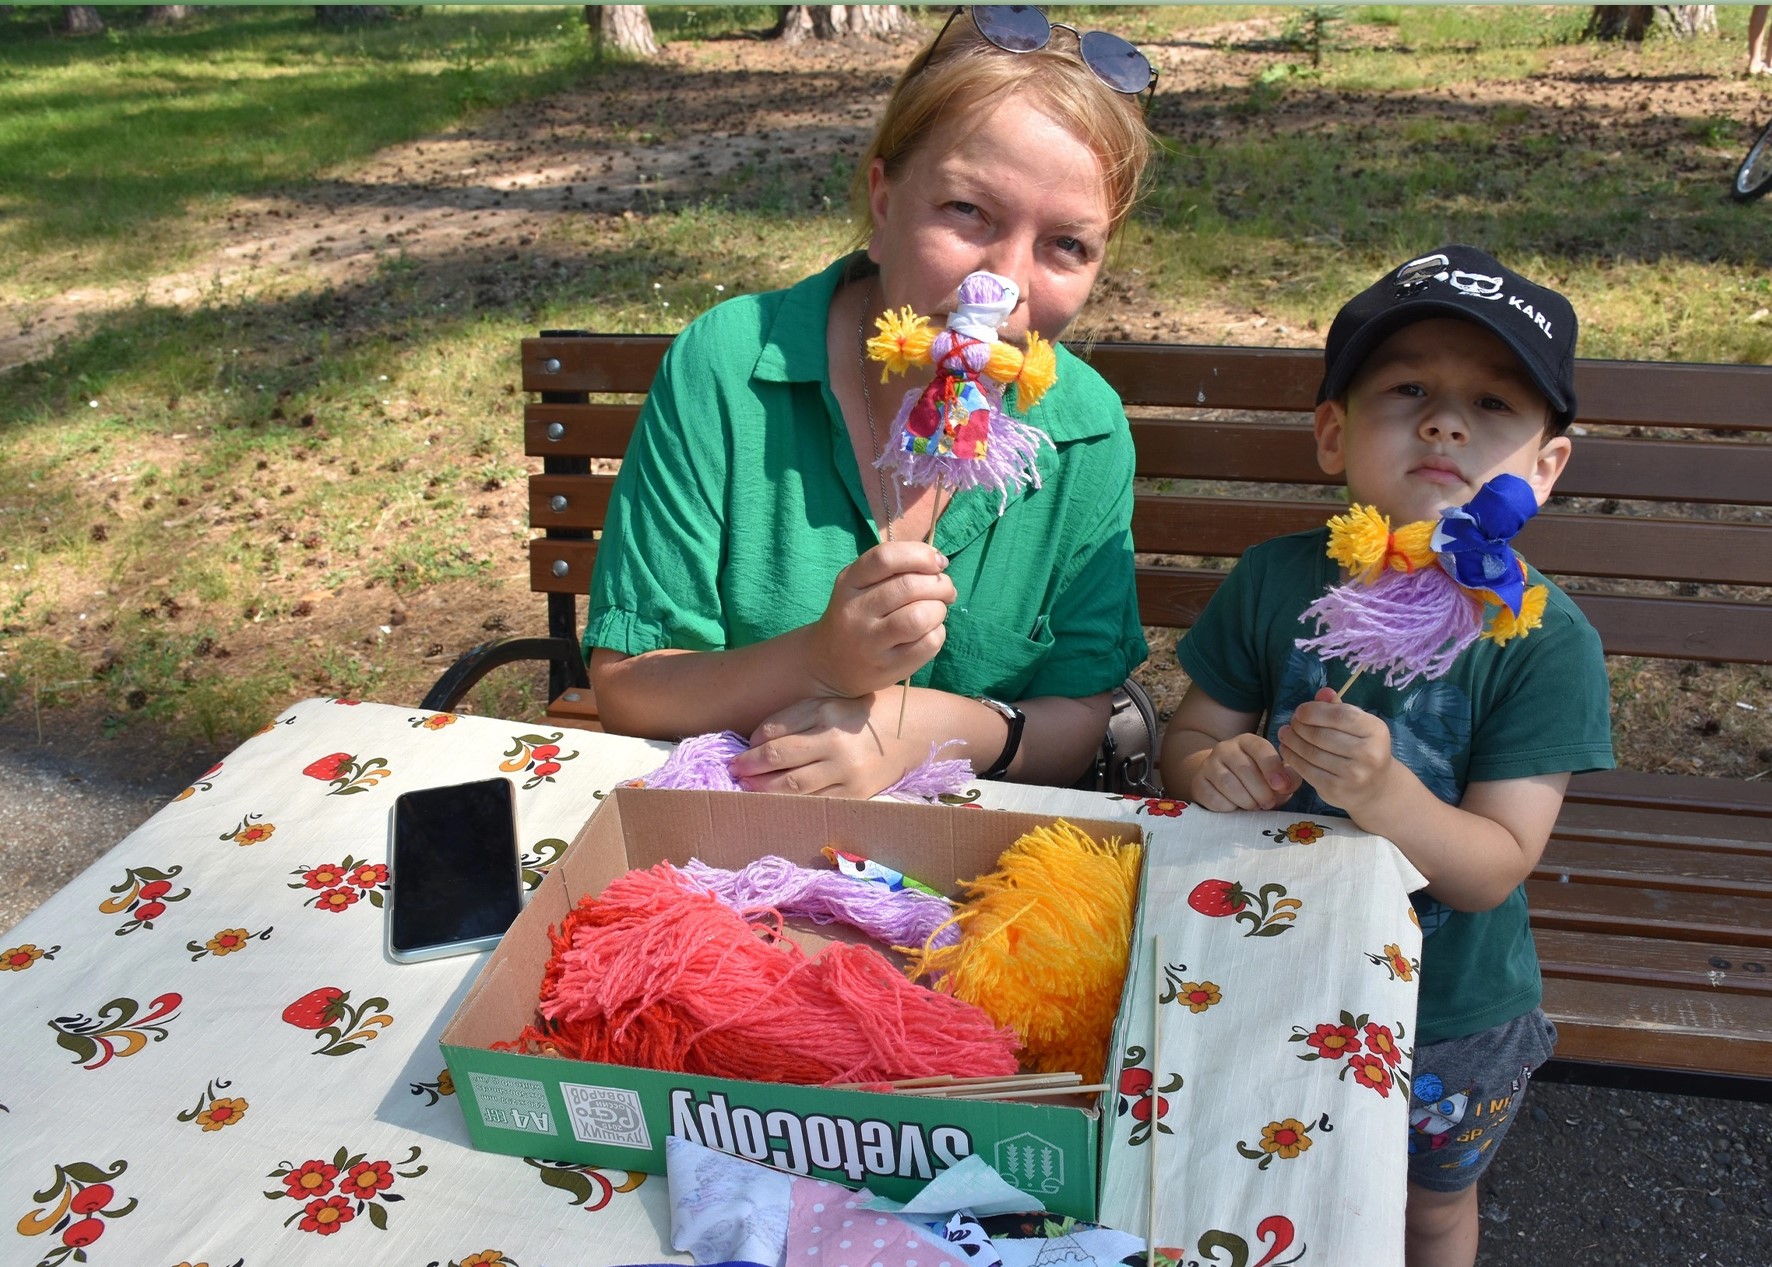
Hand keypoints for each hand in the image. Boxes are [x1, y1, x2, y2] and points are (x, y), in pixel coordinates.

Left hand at [727, 694, 915, 798]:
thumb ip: (792, 717)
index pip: (777, 730)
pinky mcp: (855, 795)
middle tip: (734, 772)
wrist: (910, 733)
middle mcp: (836, 744)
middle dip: (751, 768)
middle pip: (781, 759)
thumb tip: (755, 741)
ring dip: (764, 790)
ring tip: (748, 788)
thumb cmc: (860, 715)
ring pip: (794, 787)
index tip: (739, 752)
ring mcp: (847, 773)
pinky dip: (791, 804)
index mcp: (828, 714)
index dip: (752, 744)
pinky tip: (775, 802)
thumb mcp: (828, 703)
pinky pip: (815, 803)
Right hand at [807, 542, 954, 697]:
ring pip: (920, 617)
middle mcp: (855, 611)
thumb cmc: (857, 615)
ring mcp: (870, 643)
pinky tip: (930, 632)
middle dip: (940, 584)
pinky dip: (938, 633)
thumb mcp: (860, 585)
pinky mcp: (887, 668)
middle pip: (909, 587)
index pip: (885, 558)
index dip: (920, 555)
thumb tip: (939, 562)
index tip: (938, 562)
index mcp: (848, 582)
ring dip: (939, 609)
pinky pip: (928, 644)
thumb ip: (894, 569)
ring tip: (937, 611)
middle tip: (946, 590)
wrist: (829, 663)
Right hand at [1190, 733, 1301, 811]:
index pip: (1260, 749)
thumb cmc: (1257, 780)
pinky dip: (1229, 808)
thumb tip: (1286, 785)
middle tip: (1268, 804)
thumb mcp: (1276, 776)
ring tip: (1254, 807)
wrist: (1222, 784)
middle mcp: (1225, 748)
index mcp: (1247, 741)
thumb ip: (1288, 779)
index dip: (1272, 768)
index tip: (1281, 787)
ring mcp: (1209, 764)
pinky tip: (1236, 808)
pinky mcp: (1198, 782)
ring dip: (1246, 801)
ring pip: (1228, 784)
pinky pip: (1214, 797)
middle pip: (1244, 768)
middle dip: (1261, 791)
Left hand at [1277, 687, 1397, 818]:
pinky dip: (1292, 757)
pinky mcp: (1336, 790)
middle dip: (1299, 726)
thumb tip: (1323, 692)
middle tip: (1291, 723)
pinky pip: (1307, 770)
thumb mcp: (1358, 726)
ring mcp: (1353, 774)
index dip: (1314, 711)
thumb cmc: (1363, 748)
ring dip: (1292, 741)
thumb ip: (1339, 708)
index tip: (1300, 711)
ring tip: (1285, 734)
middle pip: (1321, 735)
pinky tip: (1287, 749)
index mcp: (1376, 731)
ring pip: (1311, 753)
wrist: (1376, 787)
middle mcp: (1368, 753)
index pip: (1340, 715)